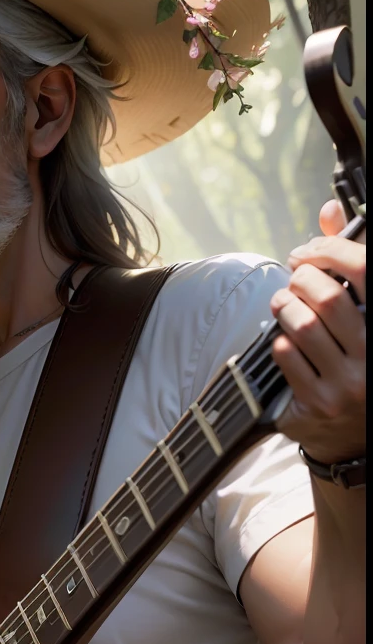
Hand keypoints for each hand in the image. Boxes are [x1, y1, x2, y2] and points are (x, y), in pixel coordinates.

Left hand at [271, 199, 365, 464]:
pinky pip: (286, 356)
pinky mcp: (320, 404)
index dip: (331, 250)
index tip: (308, 252)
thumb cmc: (360, 358)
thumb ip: (349, 262)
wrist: (358, 433)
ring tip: (283, 304)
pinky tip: (285, 340)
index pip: (365, 269)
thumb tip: (329, 209)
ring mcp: (351, 383)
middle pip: (328, 297)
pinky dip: (279, 341)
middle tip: (292, 280)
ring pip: (302, 326)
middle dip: (301, 281)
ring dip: (284, 307)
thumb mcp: (364, 312)